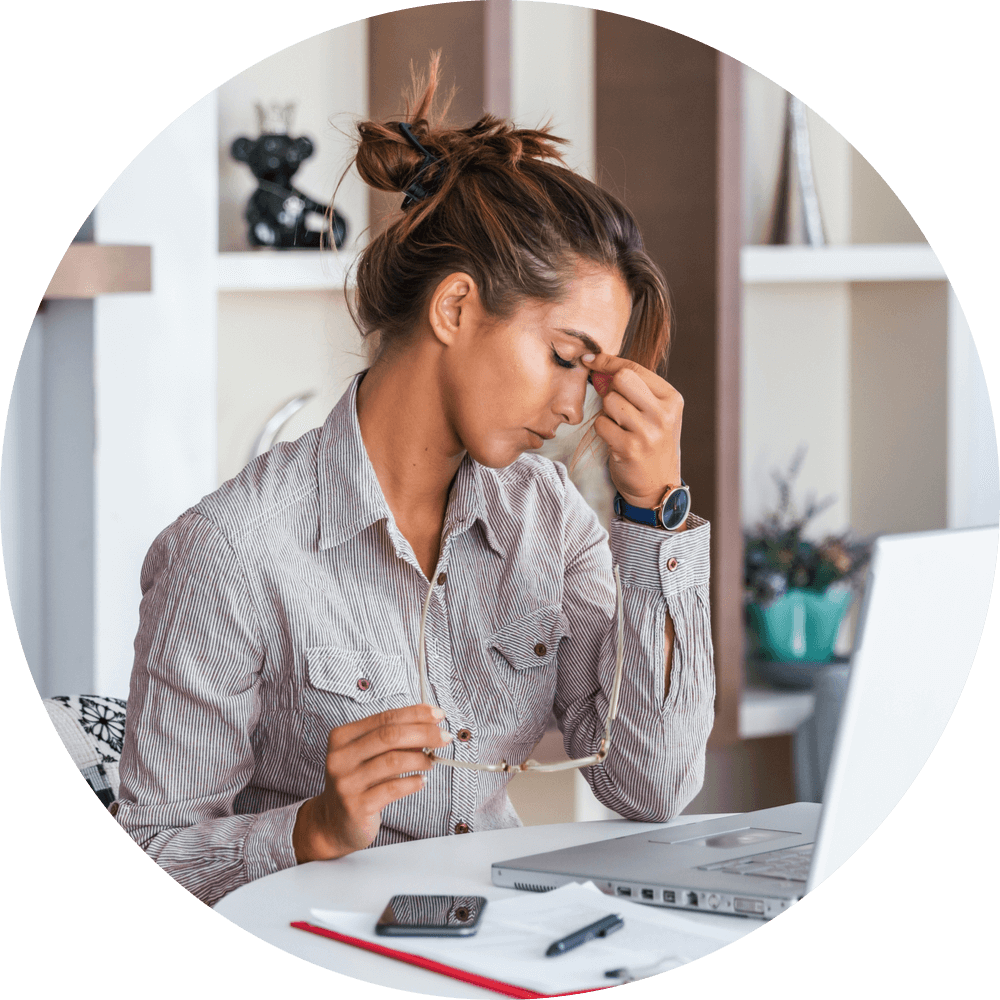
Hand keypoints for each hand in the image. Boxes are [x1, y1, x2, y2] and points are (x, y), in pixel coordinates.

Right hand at [293, 703, 451, 862]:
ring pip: (393, 761)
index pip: (385, 717)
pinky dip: (413, 782)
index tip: (439, 715)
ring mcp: (346, 783)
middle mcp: (340, 758)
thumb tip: (429, 729)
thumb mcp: (368, 756)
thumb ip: (392, 741)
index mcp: (342, 737)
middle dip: (423, 733)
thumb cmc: (358, 783)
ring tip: (431, 762)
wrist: (333, 823)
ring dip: (420, 759)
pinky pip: (393, 789)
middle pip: (390, 736)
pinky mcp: (356, 806)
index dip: (415, 714)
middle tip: (444, 737)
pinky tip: (421, 781)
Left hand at [583, 353, 682, 509]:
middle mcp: (663, 413)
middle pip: (621, 379)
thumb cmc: (652, 443)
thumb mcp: (652, 413)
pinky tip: (614, 439)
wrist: (659, 487)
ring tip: (619, 426)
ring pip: (609, 402)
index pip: (633, 368)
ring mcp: (648, 432)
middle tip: (614, 404)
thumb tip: (595, 366)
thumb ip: (630, 389)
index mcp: (671, 398)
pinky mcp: (630, 449)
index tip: (588, 358)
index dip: (607, 361)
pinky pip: (601, 425)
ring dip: (606, 412)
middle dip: (610, 388)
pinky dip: (602, 430)